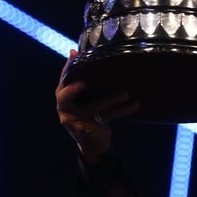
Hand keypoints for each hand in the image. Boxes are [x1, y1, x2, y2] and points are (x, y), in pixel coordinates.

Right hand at [55, 49, 139, 163]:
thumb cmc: (89, 114)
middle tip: (84, 82)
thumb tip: (76, 50)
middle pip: (66, 96)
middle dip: (74, 89)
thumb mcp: (83, 99)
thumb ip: (81, 79)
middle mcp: (65, 110)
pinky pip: (108, 117)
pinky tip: (134, 105)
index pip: (62, 81)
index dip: (66, 68)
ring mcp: (75, 121)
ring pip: (95, 107)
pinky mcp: (89, 129)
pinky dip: (122, 110)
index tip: (74, 56)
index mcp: (63, 99)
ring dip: (112, 99)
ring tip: (127, 94)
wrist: (93, 145)